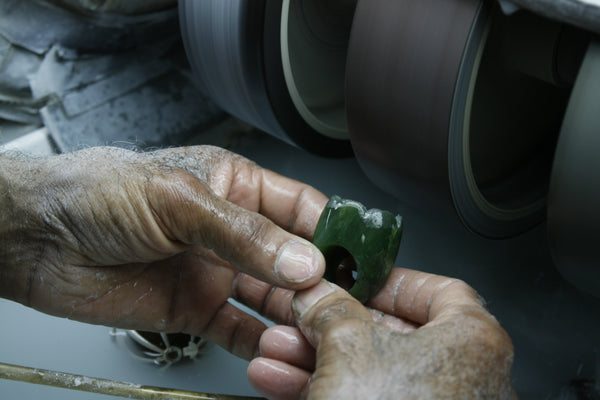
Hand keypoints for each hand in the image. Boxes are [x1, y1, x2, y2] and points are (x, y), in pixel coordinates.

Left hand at [0, 145, 326, 359]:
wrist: (38, 239)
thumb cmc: (98, 194)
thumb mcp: (177, 200)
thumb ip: (242, 233)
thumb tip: (303, 260)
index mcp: (235, 186)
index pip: (302, 207)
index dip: (333, 230)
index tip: (359, 256)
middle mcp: (231, 231)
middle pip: (294, 258)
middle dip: (322, 280)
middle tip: (350, 302)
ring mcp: (215, 272)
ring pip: (272, 299)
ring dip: (295, 315)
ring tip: (319, 329)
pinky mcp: (195, 308)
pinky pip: (238, 329)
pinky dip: (260, 342)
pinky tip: (278, 349)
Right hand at [241, 268, 516, 398]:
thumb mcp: (349, 347)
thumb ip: (331, 310)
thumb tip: (317, 296)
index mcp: (472, 341)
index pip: (438, 290)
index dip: (389, 280)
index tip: (354, 278)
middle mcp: (464, 378)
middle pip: (389, 333)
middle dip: (330, 323)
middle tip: (300, 315)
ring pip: (368, 370)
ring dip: (315, 357)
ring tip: (276, 350)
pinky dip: (324, 389)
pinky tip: (279, 382)